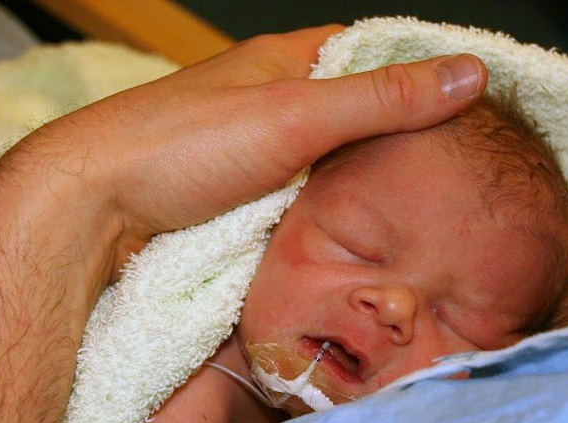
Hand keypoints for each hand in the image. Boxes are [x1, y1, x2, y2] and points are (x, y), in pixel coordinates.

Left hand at [2, 25, 488, 276]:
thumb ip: (382, 99)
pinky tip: (362, 226)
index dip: (420, 69)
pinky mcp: (242, 196)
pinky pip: (304, 195)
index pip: (370, 51)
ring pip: (330, 158)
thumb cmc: (183, 147)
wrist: (94, 207)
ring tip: (426, 200)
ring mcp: (257, 151)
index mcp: (285, 60)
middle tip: (460, 164)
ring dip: (368, 177)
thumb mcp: (296, 116)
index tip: (472, 102)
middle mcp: (273, 100)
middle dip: (401, 132)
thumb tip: (469, 73)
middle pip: (355, 108)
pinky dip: (334, 207)